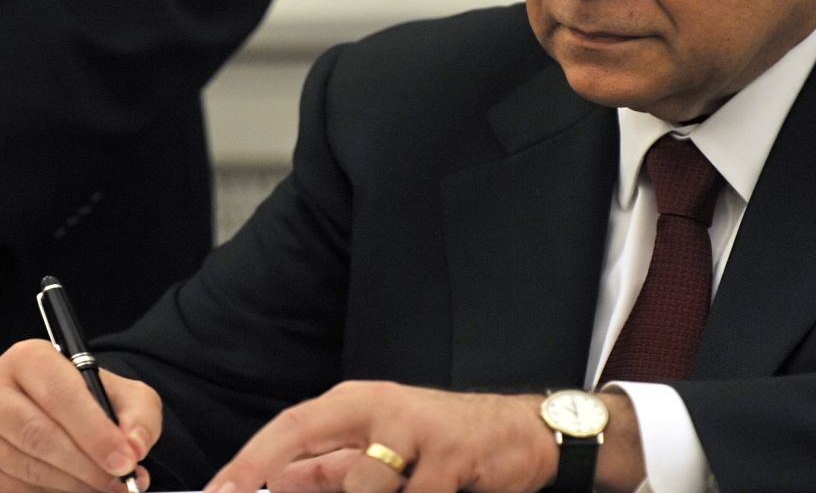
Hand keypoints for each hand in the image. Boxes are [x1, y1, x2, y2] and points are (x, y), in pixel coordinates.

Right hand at [0, 339, 159, 492]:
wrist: (69, 413)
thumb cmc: (95, 399)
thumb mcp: (127, 395)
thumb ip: (138, 416)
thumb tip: (135, 447)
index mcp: (31, 360)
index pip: (61, 396)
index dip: (95, 433)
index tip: (125, 461)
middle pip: (37, 434)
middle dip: (85, 465)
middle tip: (119, 482)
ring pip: (24, 465)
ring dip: (71, 483)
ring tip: (106, 486)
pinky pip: (12, 486)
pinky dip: (50, 492)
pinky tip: (77, 487)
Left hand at [206, 381, 633, 492]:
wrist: (526, 433)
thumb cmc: (449, 445)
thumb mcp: (385, 451)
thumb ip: (331, 469)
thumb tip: (274, 484)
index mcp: (361, 403)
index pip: (291, 427)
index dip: (249, 462)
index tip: (216, 491)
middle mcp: (384, 409)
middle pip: (323, 462)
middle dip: (296, 488)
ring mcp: (419, 433)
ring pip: (366, 488)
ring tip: (421, 481)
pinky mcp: (452, 459)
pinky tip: (435, 486)